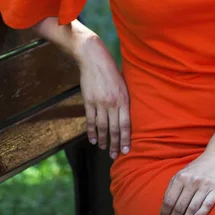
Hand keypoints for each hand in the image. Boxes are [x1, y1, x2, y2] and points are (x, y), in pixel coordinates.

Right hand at [77, 33, 130, 159]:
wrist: (94, 58)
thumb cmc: (111, 70)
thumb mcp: (123, 83)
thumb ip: (124, 99)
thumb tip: (126, 115)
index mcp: (123, 99)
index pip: (125, 124)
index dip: (125, 139)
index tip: (125, 150)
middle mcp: (112, 103)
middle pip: (114, 129)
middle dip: (114, 144)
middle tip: (114, 156)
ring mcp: (99, 103)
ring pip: (102, 127)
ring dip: (103, 140)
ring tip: (103, 149)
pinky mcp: (88, 101)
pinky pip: (90, 120)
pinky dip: (91, 131)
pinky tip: (93, 139)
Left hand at [160, 151, 214, 214]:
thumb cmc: (198, 168)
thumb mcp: (182, 172)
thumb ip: (173, 186)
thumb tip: (165, 204)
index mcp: (181, 177)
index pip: (169, 199)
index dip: (165, 213)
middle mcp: (192, 181)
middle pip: (179, 206)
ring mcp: (204, 185)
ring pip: (192, 208)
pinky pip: (206, 205)